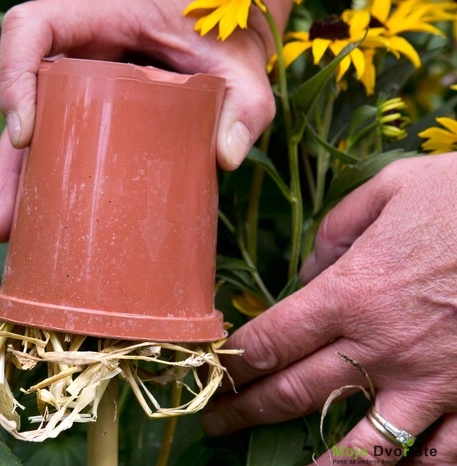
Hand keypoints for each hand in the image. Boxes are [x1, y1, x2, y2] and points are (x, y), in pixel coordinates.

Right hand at [0, 0, 292, 241]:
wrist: (232, 28)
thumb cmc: (227, 33)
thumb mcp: (240, 63)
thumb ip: (245, 101)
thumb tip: (225, 156)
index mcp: (101, 16)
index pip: (31, 28)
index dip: (13, 75)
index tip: (26, 135)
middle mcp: (81, 51)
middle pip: (24, 98)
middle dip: (9, 159)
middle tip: (5, 217)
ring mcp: (85, 85)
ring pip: (37, 128)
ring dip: (19, 180)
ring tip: (11, 234)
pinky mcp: (97, 113)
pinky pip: (63, 141)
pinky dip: (50, 179)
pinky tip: (47, 220)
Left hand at [204, 154, 456, 463]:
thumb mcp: (390, 188)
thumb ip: (335, 231)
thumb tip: (308, 272)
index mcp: (352, 292)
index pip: (271, 340)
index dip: (233, 363)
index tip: (213, 374)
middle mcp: (382, 346)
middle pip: (296, 391)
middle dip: (246, 411)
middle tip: (215, 423)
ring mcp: (432, 381)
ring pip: (362, 442)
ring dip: (320, 463)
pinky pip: (440, 452)